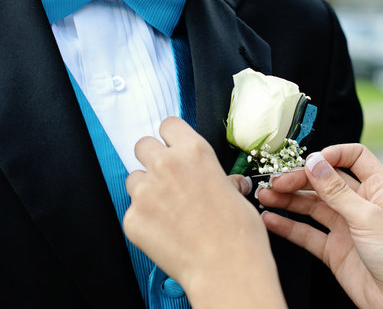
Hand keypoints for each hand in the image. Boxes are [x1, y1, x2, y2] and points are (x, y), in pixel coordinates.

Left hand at [123, 117, 285, 308]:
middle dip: (152, 158)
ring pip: (133, 178)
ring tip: (167, 209)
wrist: (227, 268)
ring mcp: (146, 192)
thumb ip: (220, 180)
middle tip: (166, 177)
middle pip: (142, 145)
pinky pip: (132, 210)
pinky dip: (145, 218)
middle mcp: (166, 165)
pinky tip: (165, 231)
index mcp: (194, 152)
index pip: (168, 125)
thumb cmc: (238, 233)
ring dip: (146, 189)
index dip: (170, 137)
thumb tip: (227, 183)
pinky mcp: (133, 218)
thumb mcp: (236, 194)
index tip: (172, 146)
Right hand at [259, 144, 382, 308]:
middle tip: (276, 182)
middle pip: (324, 181)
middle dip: (299, 179)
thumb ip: (336, 190)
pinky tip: (271, 220)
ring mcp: (345, 226)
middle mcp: (360, 203)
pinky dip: (288, 226)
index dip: (332, 154)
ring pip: (312, 206)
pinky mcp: (334, 248)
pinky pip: (307, 233)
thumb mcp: (367, 216)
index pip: (354, 157)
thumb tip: (315, 162)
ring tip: (266, 195)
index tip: (309, 160)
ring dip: (288, 200)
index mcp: (377, 187)